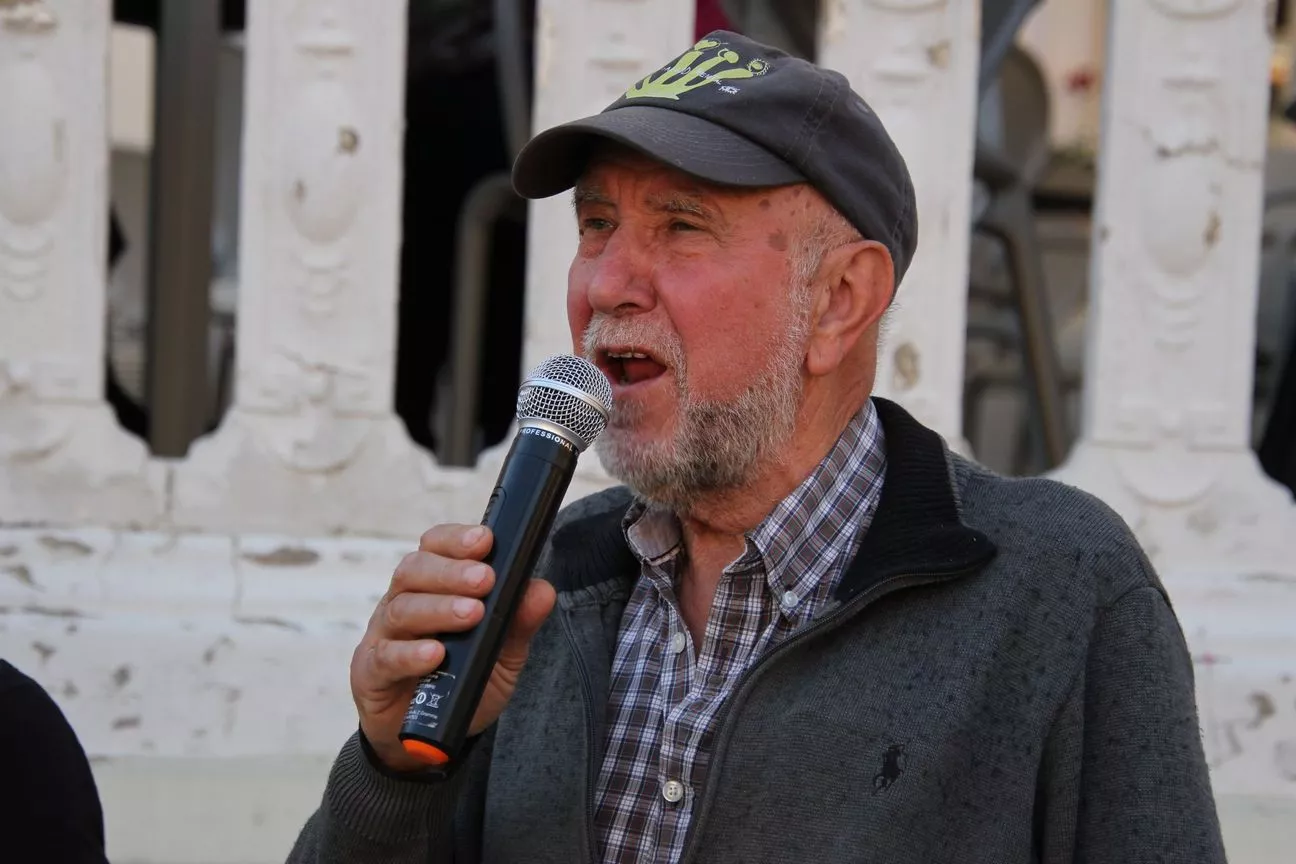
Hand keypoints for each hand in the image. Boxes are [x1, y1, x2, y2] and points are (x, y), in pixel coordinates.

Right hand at [350, 523, 556, 773]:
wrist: (426, 740)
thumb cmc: (462, 681)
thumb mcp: (501, 655)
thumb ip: (518, 623)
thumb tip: (542, 590)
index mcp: (432, 587)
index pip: (436, 547)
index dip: (457, 539)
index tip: (485, 540)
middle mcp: (404, 602)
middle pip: (415, 570)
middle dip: (452, 571)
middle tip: (485, 579)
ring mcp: (384, 636)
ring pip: (402, 608)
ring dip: (439, 608)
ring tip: (472, 614)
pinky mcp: (370, 672)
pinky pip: (385, 656)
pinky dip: (411, 653)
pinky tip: (435, 654)